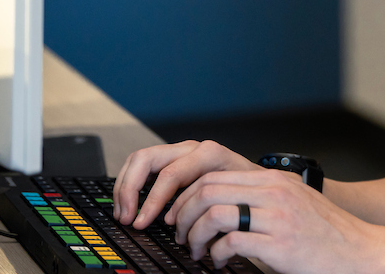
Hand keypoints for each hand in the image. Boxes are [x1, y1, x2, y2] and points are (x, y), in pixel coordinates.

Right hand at [112, 140, 258, 227]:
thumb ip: (213, 209)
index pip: (169, 174)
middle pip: (146, 159)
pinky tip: (131, 205)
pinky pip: (144, 166)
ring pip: (140, 159)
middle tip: (126, 218)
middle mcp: (191, 149)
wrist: (260, 179)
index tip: (142, 223)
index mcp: (208, 154)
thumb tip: (190, 234)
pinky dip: (132, 184)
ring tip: (124, 213)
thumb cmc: (250, 189)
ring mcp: (180, 152)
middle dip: (130, 189)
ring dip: (126, 186)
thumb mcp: (237, 196)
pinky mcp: (173, 160)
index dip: (151, 201)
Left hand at [169, 168, 373, 272]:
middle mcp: (274, 193)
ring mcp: (277, 217)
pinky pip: (230, 244)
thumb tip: (219, 204)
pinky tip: (220, 263)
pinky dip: (216, 256)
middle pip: (207, 191)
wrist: (358, 250)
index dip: (187, 197)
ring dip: (195, 236)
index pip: (214, 176)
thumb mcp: (292, 202)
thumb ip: (262, 197)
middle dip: (183, 215)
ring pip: (214, 214)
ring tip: (198, 251)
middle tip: (182, 235)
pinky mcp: (280, 244)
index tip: (179, 216)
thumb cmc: (324, 232)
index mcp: (273, 181)